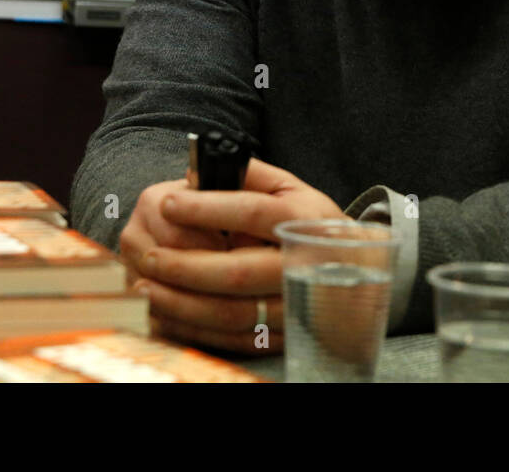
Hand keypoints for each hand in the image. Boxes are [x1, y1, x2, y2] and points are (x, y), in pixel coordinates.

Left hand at [118, 159, 346, 355]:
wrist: (363, 273)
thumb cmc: (314, 224)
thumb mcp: (294, 189)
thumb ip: (251, 174)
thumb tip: (200, 168)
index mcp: (306, 220)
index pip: (253, 212)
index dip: (207, 208)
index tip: (167, 202)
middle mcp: (305, 265)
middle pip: (238, 270)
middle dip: (185, 265)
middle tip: (148, 255)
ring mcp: (297, 306)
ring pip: (232, 313)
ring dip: (182, 303)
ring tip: (146, 288)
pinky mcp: (286, 336)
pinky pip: (235, 340)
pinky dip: (195, 330)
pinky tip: (166, 315)